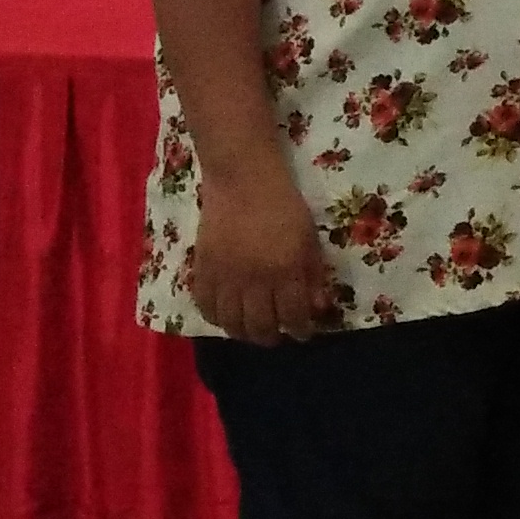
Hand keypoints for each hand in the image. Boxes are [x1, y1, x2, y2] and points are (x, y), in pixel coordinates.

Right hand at [191, 166, 335, 344]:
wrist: (243, 181)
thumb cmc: (285, 206)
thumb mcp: (310, 239)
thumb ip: (314, 275)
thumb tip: (318, 308)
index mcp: (286, 271)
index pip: (293, 316)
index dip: (300, 330)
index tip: (304, 333)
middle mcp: (254, 280)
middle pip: (260, 327)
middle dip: (272, 338)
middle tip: (278, 336)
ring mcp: (224, 277)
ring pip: (231, 323)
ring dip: (244, 334)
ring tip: (253, 331)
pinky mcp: (201, 270)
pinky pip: (204, 307)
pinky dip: (215, 319)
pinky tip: (226, 318)